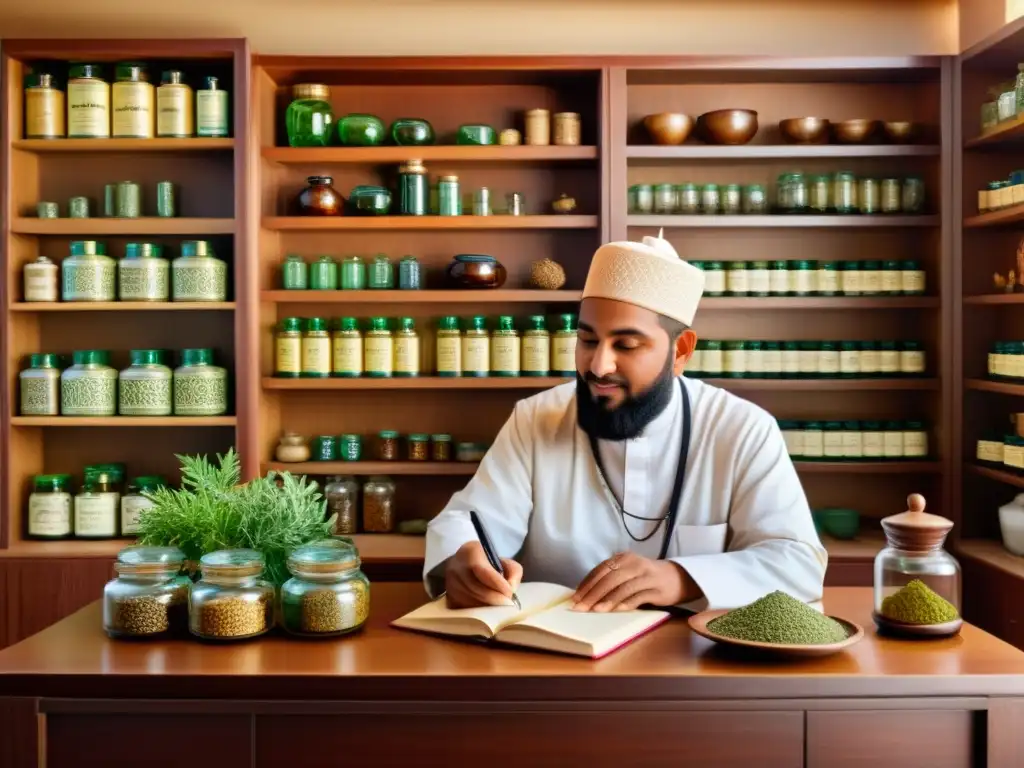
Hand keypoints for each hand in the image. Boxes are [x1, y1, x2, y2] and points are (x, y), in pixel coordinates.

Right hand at [444, 540, 522, 608]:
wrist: (466, 566)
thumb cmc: (489, 564)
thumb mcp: (504, 561)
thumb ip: (513, 572)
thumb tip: (511, 589)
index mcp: (469, 552)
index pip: (481, 570)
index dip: (497, 583)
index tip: (509, 592)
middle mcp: (455, 568)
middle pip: (477, 589)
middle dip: (495, 599)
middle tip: (508, 603)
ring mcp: (450, 585)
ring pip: (472, 602)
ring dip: (488, 607)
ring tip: (499, 606)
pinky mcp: (449, 599)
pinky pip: (466, 610)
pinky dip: (479, 612)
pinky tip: (487, 609)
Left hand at [572, 552, 691, 611]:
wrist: (677, 578)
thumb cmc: (645, 577)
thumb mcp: (627, 572)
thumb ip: (610, 579)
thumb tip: (584, 594)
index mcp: (623, 558)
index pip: (600, 570)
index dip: (586, 584)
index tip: (574, 598)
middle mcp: (634, 564)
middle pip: (609, 579)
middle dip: (592, 594)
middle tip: (580, 608)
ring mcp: (646, 576)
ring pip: (622, 587)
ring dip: (607, 600)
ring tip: (595, 611)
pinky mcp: (656, 589)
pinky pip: (638, 596)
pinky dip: (626, 603)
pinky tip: (616, 611)